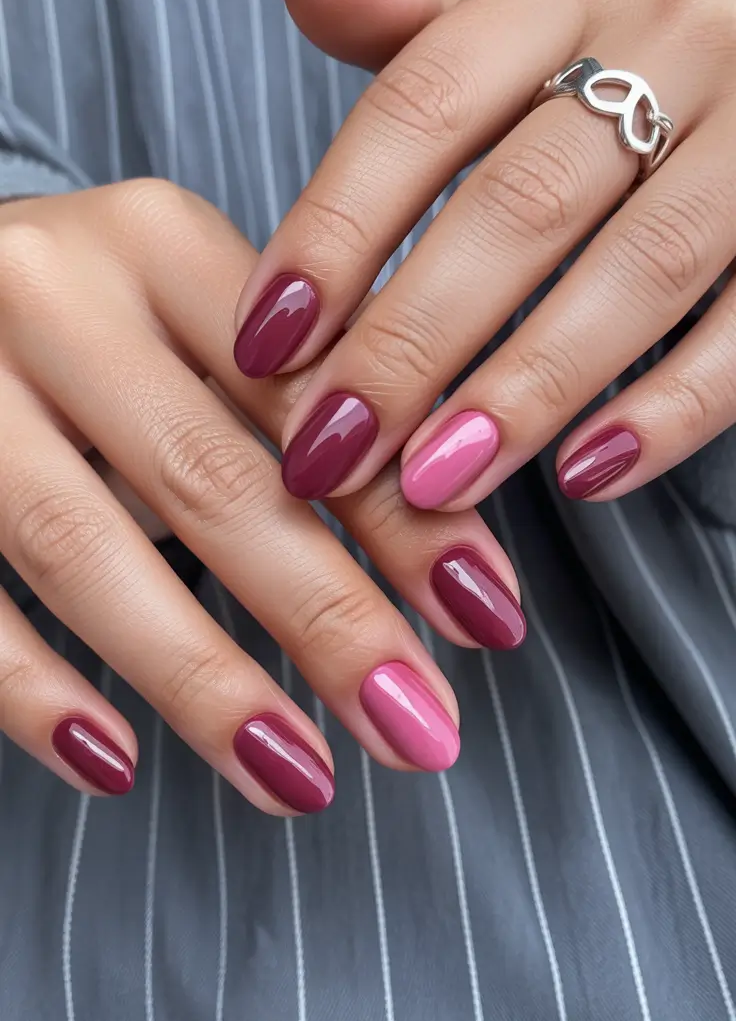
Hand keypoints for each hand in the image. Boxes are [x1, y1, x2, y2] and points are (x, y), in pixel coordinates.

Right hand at [0, 184, 524, 810]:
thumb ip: (295, 402)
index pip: (303, 393)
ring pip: (82, 548)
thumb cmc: (90, 319)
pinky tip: (114, 763)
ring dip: (202, 680)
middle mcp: (51, 294)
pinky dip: (33, 691)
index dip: (401, 512)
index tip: (485, 616)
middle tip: (419, 729)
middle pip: (207, 477)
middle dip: (327, 618)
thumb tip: (448, 556)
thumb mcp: (192, 319)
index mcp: (157, 242)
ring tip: (300, 779)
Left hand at [235, 0, 735, 509]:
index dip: (336, 229)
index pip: (423, 103)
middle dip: (413, 340)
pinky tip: (582, 478)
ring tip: (432, 484)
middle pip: (522, 202)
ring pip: (640, 271)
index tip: (264, 344)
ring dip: (526, 390)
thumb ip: (408, 36)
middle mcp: (672, 42)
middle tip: (333, 449)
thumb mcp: (509, 43)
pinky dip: (667, 412)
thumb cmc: (599, 86)